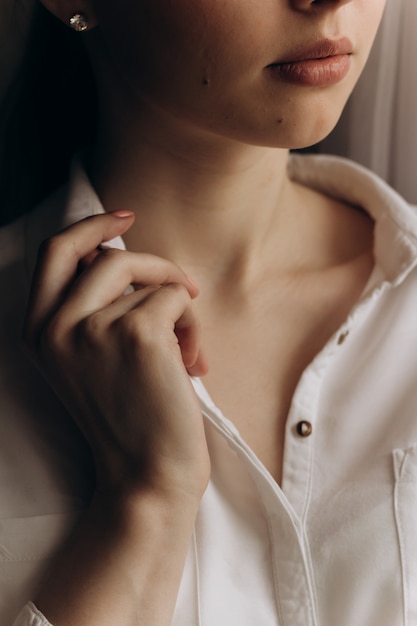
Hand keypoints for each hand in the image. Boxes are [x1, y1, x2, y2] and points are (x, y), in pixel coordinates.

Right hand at [24, 211, 209, 502]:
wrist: (148, 477)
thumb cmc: (132, 419)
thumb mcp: (93, 362)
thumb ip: (95, 310)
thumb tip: (120, 255)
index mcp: (38, 333)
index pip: (54, 252)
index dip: (90, 226)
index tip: (124, 216)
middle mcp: (55, 327)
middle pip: (107, 254)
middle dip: (155, 264)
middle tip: (184, 287)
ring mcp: (91, 329)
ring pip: (150, 279)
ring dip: (180, 308)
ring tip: (188, 350)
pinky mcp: (134, 334)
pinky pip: (175, 297)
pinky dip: (194, 324)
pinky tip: (193, 363)